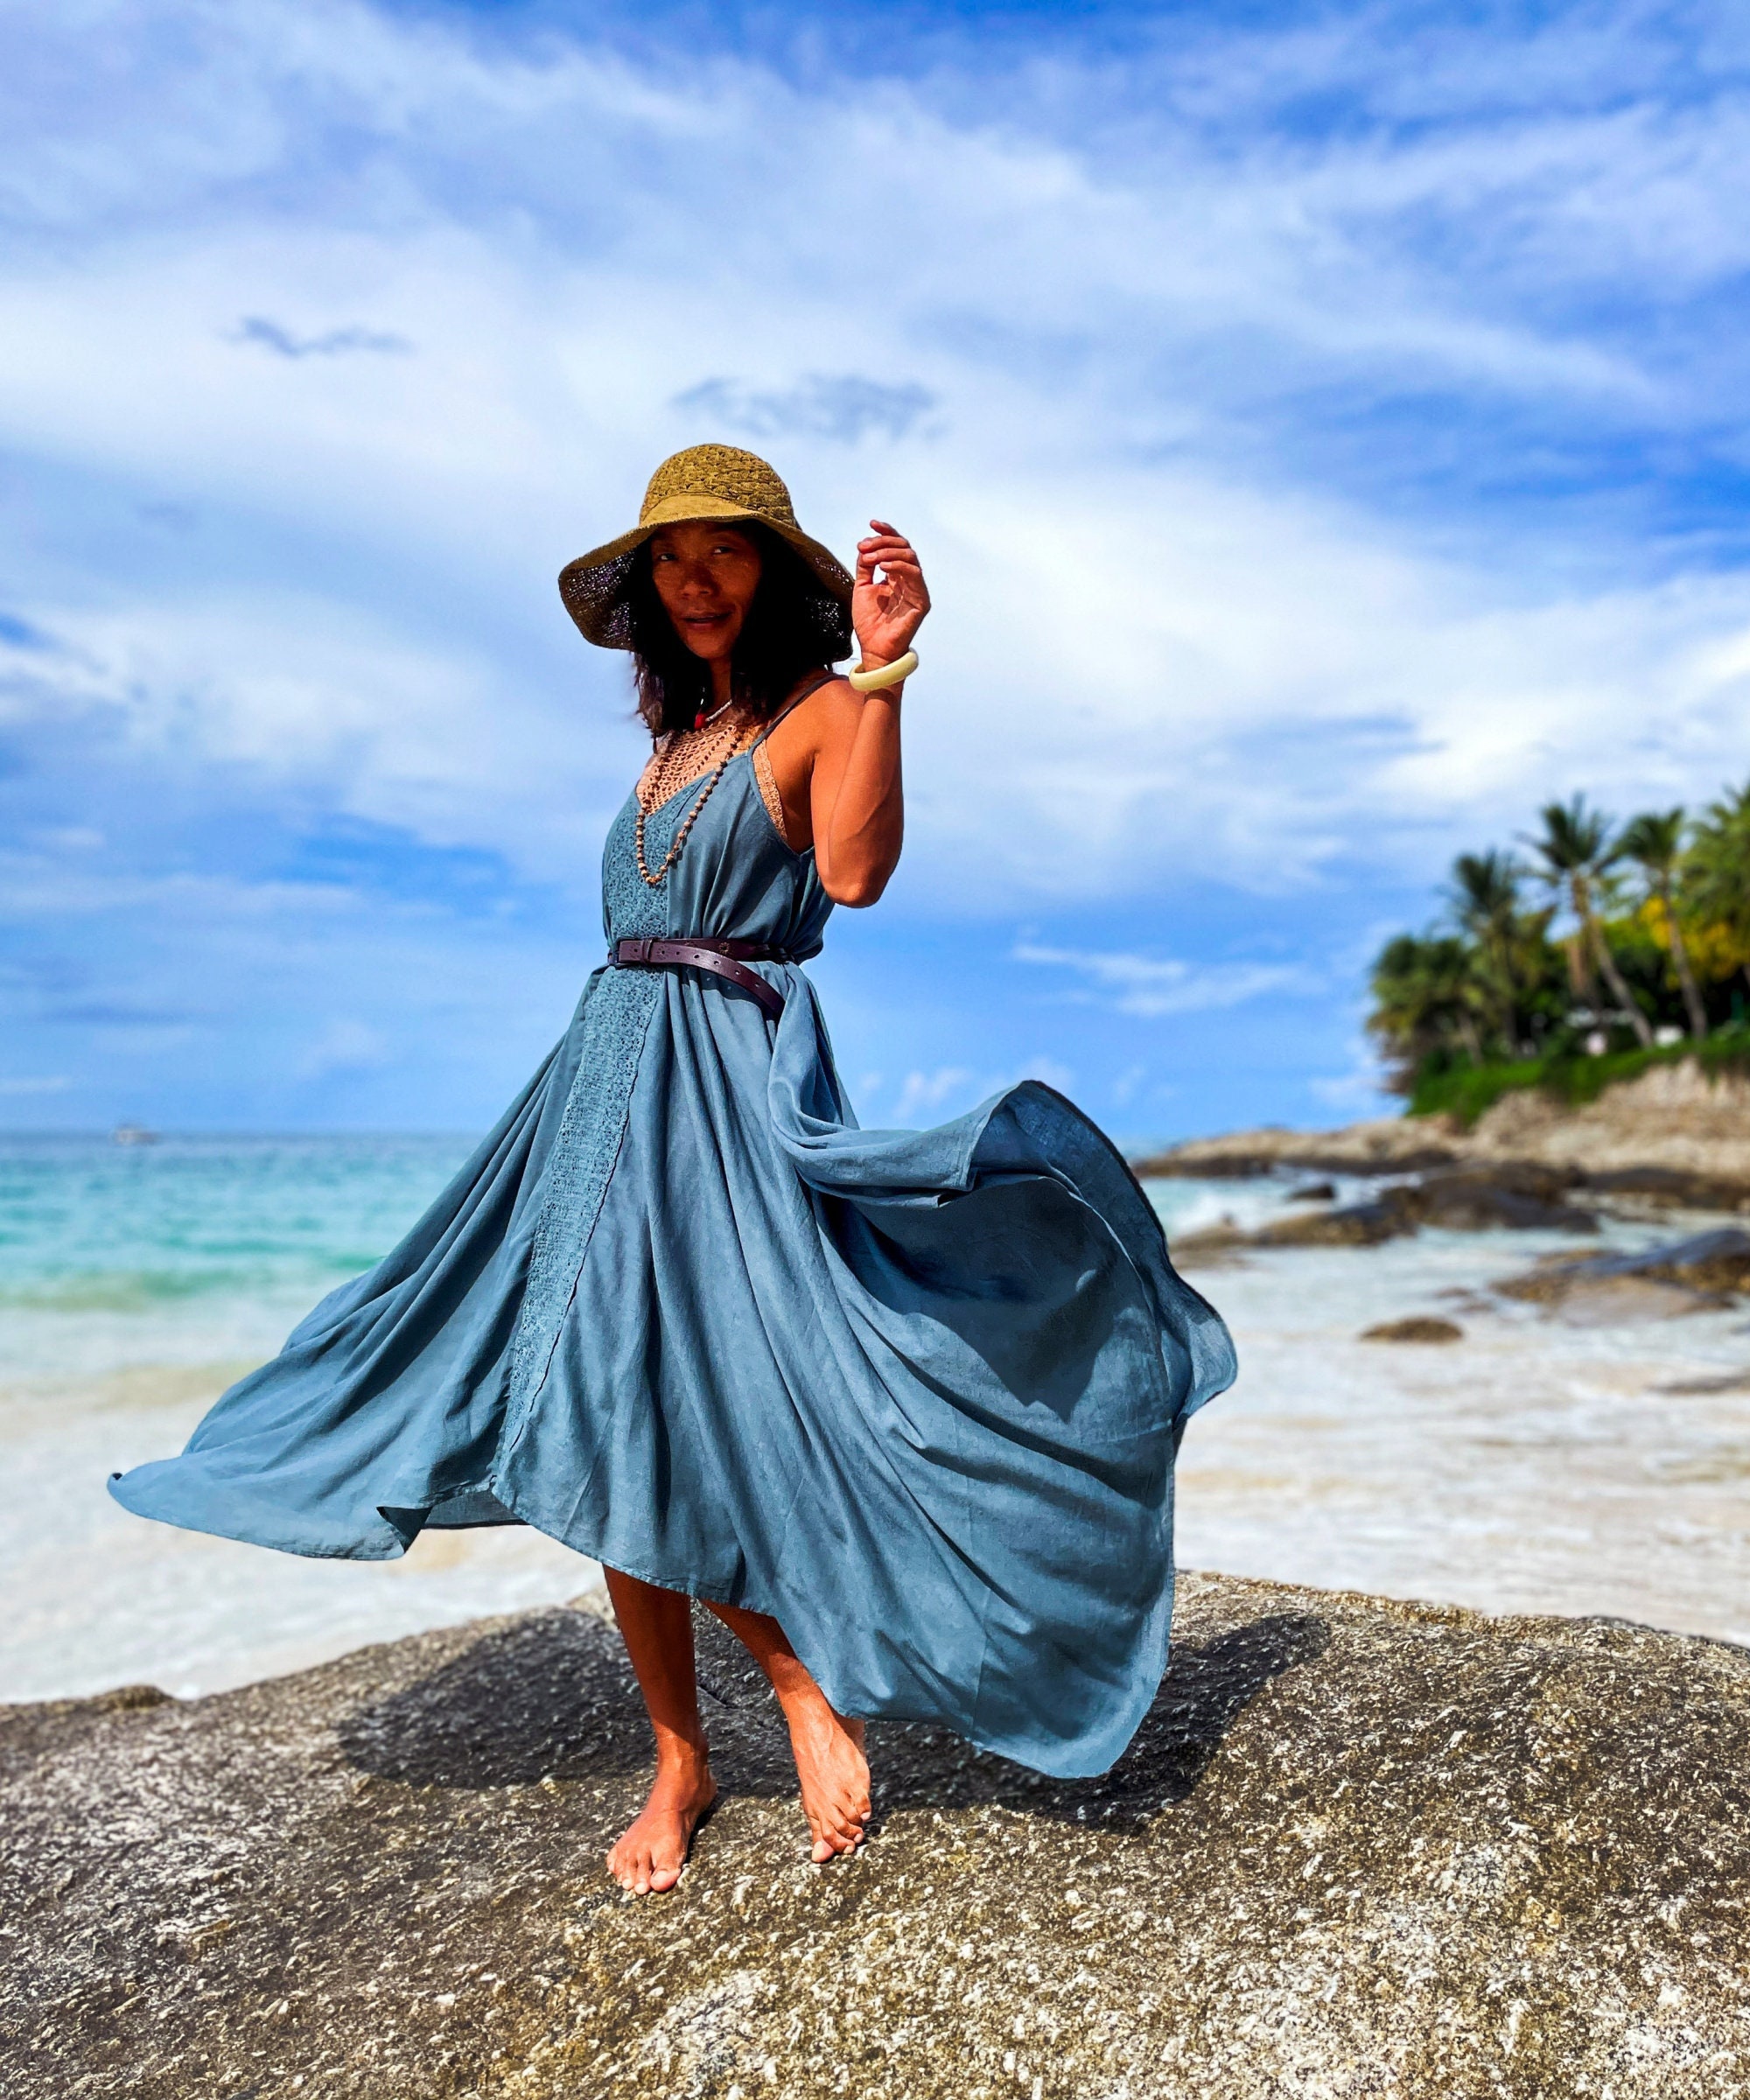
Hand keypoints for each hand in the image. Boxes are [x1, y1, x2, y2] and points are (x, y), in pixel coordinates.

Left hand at [851, 520, 929, 668]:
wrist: (873, 648)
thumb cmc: (869, 622)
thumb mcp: (862, 587)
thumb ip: (865, 566)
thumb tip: (866, 545)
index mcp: (896, 575)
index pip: (896, 547)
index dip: (886, 533)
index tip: (872, 523)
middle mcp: (909, 580)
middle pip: (904, 547)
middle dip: (883, 542)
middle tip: (864, 547)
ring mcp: (917, 589)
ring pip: (910, 556)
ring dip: (888, 552)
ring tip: (870, 559)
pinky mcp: (922, 601)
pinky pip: (914, 574)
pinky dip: (898, 566)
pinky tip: (882, 567)